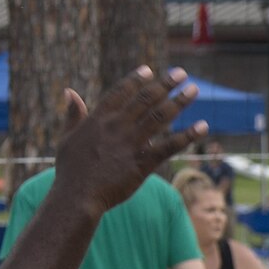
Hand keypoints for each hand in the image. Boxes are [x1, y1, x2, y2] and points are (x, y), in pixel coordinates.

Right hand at [52, 67, 205, 214]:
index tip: (149, 71)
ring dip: (179, 101)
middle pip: (146, 99)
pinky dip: (188, 136)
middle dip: (165, 84)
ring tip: (193, 90)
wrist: (77, 197)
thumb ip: (72, 115)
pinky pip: (170, 146)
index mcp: (97, 120)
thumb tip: (70, 91)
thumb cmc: (70, 170)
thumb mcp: (66, 138)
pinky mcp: (143, 163)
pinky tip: (202, 126)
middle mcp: (117, 127)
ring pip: (160, 117)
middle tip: (181, 74)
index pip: (120, 93)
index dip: (136, 80)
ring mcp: (131, 144)